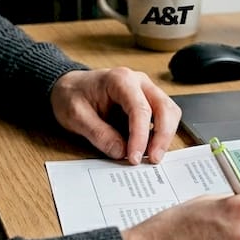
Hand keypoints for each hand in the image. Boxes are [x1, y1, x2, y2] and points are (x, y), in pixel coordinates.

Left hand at [50, 68, 181, 163]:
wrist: (70, 87)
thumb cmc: (72, 95)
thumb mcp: (75, 115)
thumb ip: (98, 133)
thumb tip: (121, 152)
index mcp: (120, 79)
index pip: (140, 108)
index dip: (140, 135)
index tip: (134, 157)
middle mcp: (139, 82)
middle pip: (164, 107)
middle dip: (162, 136)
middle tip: (152, 160)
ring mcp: (146, 90)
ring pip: (169, 112)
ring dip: (164, 136)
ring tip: (151, 157)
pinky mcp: (148, 102)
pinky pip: (163, 117)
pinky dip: (160, 135)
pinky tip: (148, 149)